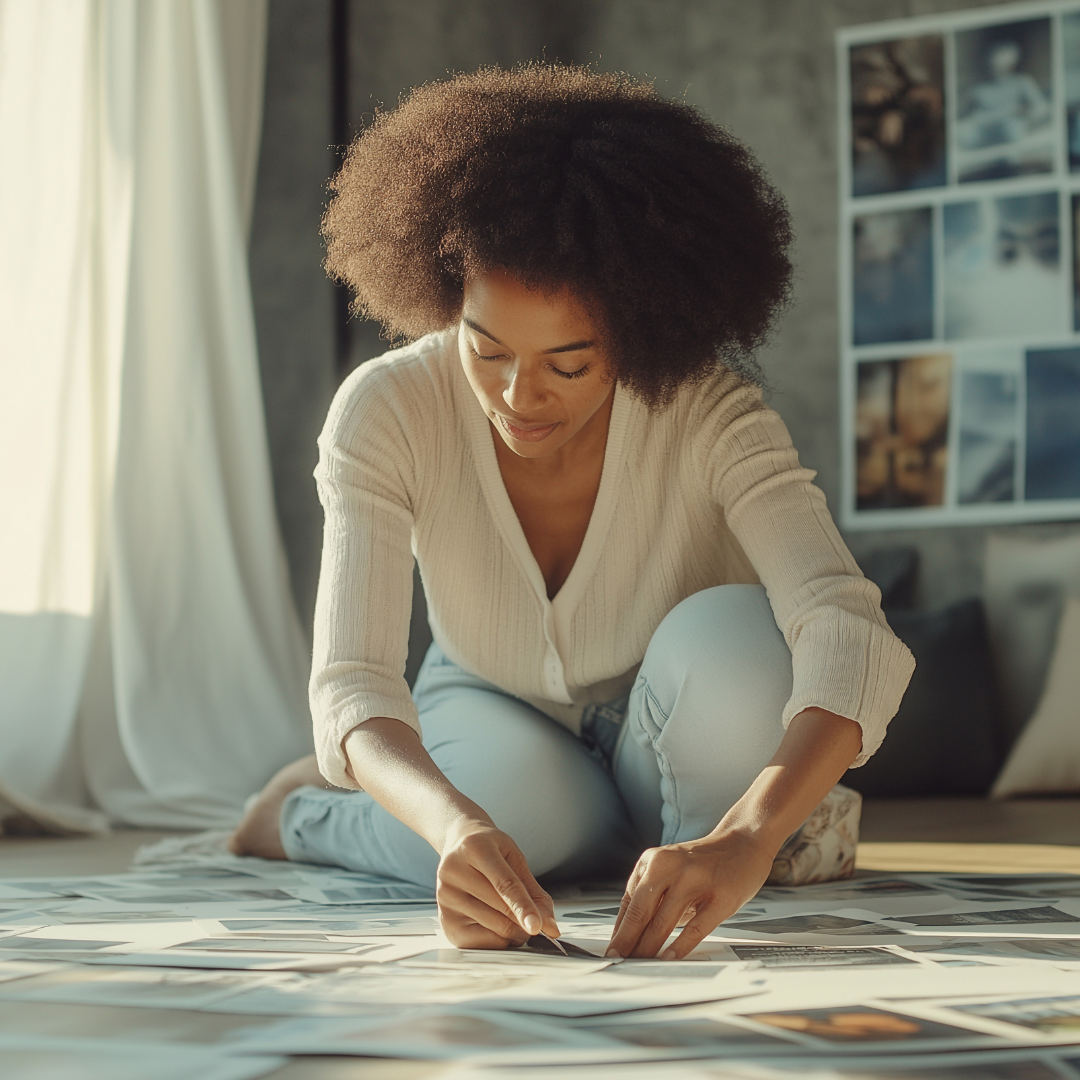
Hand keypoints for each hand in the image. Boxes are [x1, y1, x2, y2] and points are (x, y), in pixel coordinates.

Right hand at [436, 817, 559, 948]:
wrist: (459, 841)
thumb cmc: (490, 849)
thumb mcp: (515, 858)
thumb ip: (534, 892)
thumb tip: (550, 927)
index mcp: (475, 848)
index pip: (504, 884)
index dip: (523, 907)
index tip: (539, 927)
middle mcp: (454, 871)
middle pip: (500, 909)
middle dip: (525, 922)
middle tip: (535, 921)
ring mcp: (445, 896)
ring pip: (492, 929)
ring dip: (513, 932)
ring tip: (513, 918)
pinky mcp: (443, 918)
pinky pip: (477, 943)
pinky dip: (496, 941)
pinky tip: (497, 926)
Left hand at [607, 828, 774, 959]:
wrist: (744, 841)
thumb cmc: (703, 862)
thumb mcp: (670, 867)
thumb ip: (652, 894)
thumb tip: (628, 932)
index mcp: (654, 860)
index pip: (629, 902)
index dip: (618, 930)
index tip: (611, 950)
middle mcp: (671, 866)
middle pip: (641, 911)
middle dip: (627, 941)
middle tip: (617, 961)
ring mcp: (696, 881)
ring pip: (663, 921)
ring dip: (648, 947)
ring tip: (638, 965)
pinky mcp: (719, 897)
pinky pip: (695, 928)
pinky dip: (678, 946)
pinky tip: (668, 958)